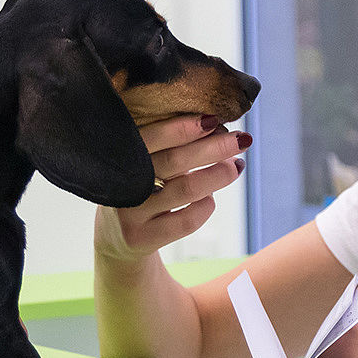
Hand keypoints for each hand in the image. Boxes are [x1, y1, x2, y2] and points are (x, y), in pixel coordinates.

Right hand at [94, 114, 250, 263]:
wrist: (116, 235)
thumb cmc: (141, 184)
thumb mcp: (142, 160)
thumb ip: (167, 143)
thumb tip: (216, 125)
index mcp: (117, 154)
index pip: (151, 137)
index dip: (182, 128)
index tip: (213, 119)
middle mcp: (121, 183)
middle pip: (174, 161)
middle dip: (213, 148)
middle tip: (241, 140)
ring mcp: (129, 214)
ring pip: (185, 190)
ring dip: (218, 175)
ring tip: (236, 166)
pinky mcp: (141, 238)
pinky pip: (186, 221)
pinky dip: (206, 205)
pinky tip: (211, 197)